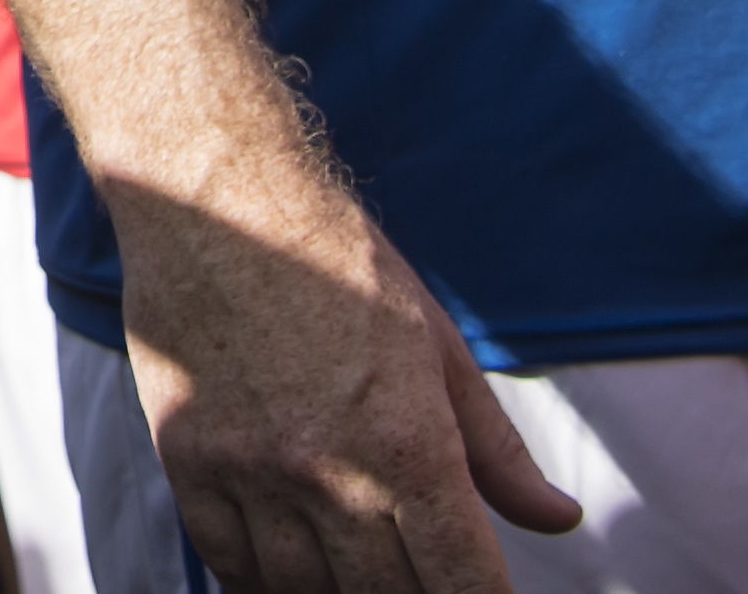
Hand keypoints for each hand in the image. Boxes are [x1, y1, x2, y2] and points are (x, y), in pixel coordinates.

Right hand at [106, 163, 574, 591]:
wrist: (215, 194)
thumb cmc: (336, 262)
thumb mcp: (437, 346)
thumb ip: (496, 449)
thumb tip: (560, 518)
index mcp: (410, 444)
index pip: (462, 583)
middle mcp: (329, 471)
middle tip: (416, 574)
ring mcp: (251, 470)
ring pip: (304, 592)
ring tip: (355, 574)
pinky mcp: (187, 458)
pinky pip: (228, 562)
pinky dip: (261, 583)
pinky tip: (287, 572)